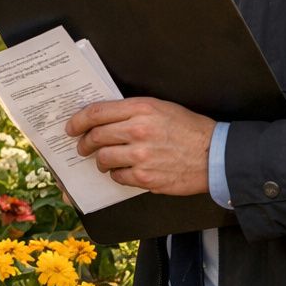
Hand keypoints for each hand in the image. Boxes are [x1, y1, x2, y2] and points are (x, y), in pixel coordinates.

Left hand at [65, 97, 214, 195]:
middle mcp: (138, 130)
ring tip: (105, 160)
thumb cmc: (188, 129)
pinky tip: (124, 171)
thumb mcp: (161, 108)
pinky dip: (117, 174)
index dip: (78, 121)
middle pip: (95, 136)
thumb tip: (103, 119)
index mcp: (141, 109)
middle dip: (84, 143)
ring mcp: (141, 156)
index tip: (71, 127)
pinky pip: (118, 177)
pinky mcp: (145, 177)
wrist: (214, 155)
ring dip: (100, 161)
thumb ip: (132, 111)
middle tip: (82, 147)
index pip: (97, 112)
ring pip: (103, 158)